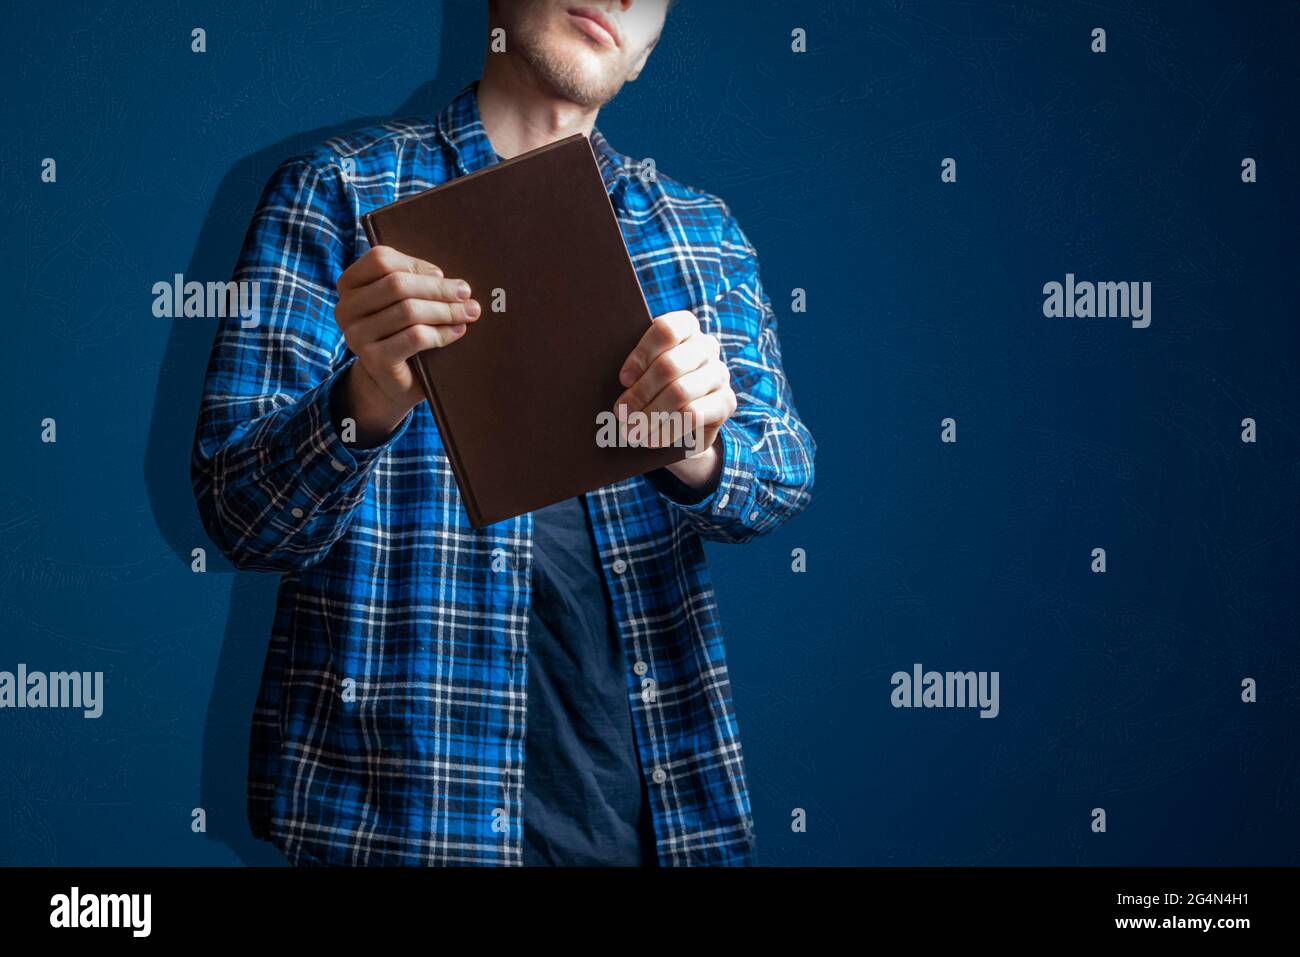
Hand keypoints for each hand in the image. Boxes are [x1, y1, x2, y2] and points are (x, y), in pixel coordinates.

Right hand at [332, 246, 479, 445]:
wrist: (392, 381)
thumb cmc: (401, 332)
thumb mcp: (403, 301)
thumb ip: (414, 282)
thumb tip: (446, 278)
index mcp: (349, 285)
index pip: (380, 260)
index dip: (416, 264)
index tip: (442, 274)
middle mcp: (345, 309)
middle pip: (397, 285)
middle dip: (438, 288)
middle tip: (466, 293)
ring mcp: (356, 336)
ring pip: (408, 311)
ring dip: (446, 310)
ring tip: (469, 312)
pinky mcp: (374, 359)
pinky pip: (415, 337)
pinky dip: (442, 333)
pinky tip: (458, 331)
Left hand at [614, 310, 735, 489]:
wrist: (679, 426)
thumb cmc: (650, 390)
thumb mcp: (640, 374)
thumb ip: (630, 369)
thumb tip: (599, 374)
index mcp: (684, 327)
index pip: (665, 331)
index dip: (641, 355)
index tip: (622, 380)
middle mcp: (706, 345)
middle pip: (670, 365)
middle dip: (640, 393)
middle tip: (620, 414)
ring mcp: (719, 373)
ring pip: (680, 392)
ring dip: (651, 416)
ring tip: (631, 432)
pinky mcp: (726, 402)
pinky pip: (695, 414)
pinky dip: (667, 430)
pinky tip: (651, 439)